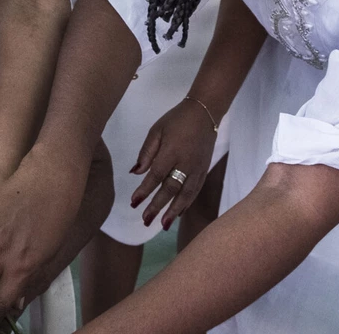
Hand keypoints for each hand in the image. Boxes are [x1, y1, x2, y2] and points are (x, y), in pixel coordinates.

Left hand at [130, 99, 219, 229]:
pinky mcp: (204, 170)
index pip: (156, 175)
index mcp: (172, 151)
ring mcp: (198, 168)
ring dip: (174, 211)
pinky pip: (195, 190)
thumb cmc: (176, 120)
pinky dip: (187, 203)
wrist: (204, 112)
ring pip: (186, 193)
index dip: (145, 190)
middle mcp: (186, 162)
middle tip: (145, 221)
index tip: (134, 203)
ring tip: (163, 225)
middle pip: (171, 188)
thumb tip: (135, 173)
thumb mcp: (156, 130)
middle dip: (158, 206)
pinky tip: (178, 213)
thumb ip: (146, 152)